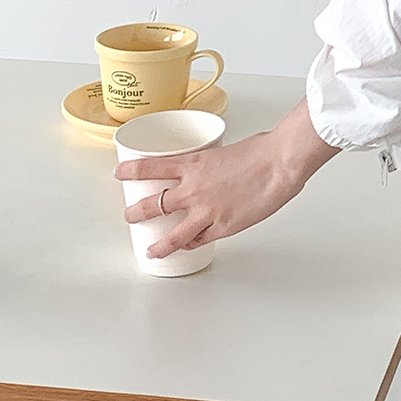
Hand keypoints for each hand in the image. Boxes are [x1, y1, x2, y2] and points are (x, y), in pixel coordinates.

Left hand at [115, 98, 341, 258]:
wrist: (280, 163)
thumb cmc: (262, 151)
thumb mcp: (227, 150)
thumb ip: (213, 163)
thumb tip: (213, 171)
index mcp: (193, 163)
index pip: (151, 167)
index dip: (131, 171)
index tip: (120, 172)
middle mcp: (193, 189)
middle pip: (153, 205)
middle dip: (136, 213)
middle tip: (129, 216)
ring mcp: (206, 211)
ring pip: (172, 235)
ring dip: (158, 244)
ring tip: (149, 250)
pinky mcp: (222, 227)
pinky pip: (200, 240)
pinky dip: (192, 244)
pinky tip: (188, 246)